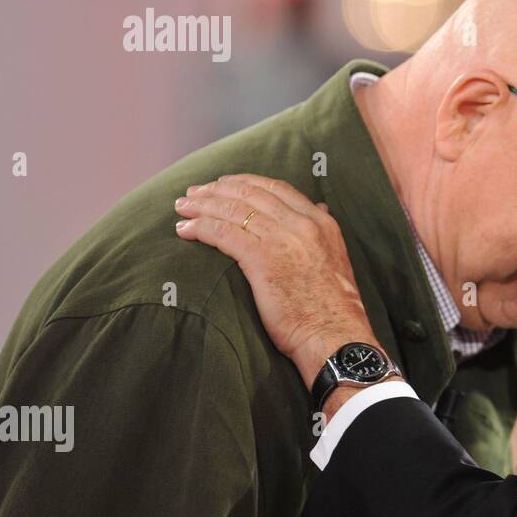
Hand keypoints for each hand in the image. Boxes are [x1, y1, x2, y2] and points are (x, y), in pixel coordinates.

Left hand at [172, 174, 378, 389]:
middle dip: (217, 190)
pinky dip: (201, 228)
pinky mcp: (263, 260)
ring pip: (234, 210)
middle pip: (251, 194)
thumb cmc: (332, 307)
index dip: (245, 182)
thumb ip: (320, 232)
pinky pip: (224, 234)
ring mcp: (283, 240)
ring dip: (203, 206)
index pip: (277, 188)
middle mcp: (302, 224)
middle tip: (194, 192)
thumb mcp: (334, 257)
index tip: (223, 183)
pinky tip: (185, 230)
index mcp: (320, 222)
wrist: (334, 334)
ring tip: (182, 207)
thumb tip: (320, 209)